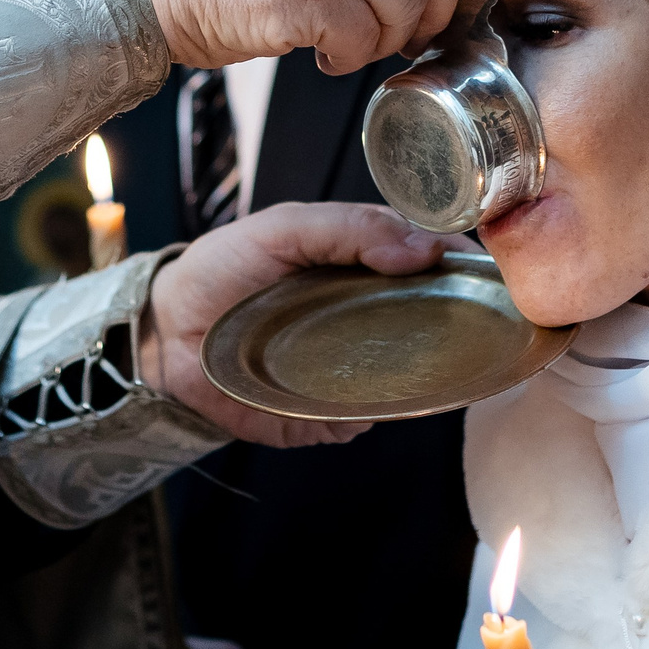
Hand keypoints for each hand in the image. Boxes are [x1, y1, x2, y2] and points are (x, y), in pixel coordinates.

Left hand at [139, 202, 449, 447]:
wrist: (166, 331)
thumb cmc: (223, 269)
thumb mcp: (283, 228)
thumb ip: (349, 227)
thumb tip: (423, 248)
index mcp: (366, 264)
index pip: (432, 263)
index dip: (463, 267)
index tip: (483, 271)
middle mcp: (371, 319)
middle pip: (437, 327)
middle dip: (461, 327)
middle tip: (470, 323)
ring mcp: (354, 369)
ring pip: (409, 381)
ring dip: (415, 377)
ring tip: (394, 361)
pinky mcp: (328, 415)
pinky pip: (363, 421)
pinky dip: (360, 413)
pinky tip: (344, 399)